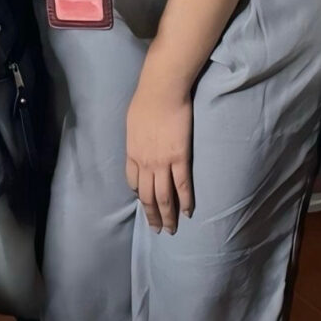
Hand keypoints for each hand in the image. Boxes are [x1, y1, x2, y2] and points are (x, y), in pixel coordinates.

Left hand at [124, 78, 195, 233]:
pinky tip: (188, 213)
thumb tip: (140, 140)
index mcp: (132, 153)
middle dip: (152, 215)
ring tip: (171, 229)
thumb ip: (136, 136)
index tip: (143, 200)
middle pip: (147, 196)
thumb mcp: (132, 122)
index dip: (139, 194)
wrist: (161, 90)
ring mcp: (162, 163)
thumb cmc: (145, 100)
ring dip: (167, 216)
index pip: (132, 182)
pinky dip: (185, 202)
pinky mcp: (180, 158)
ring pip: (164, 197)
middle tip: (157, 229)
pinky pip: (182, 186)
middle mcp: (145, 163)